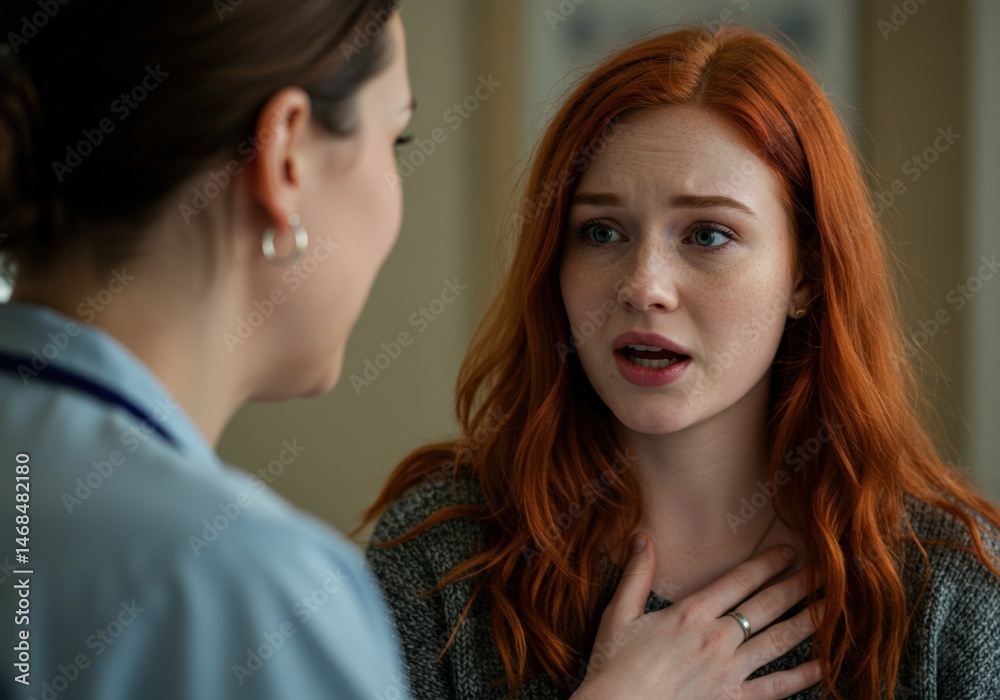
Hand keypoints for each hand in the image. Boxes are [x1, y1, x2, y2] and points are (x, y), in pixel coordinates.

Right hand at [571, 535, 823, 699]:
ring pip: (779, 641)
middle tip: (827, 571)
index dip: (767, 563)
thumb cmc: (613, 666)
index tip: (790, 551)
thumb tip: (640, 535)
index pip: (739, 581)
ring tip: (834, 607)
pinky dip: (802, 676)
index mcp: (690, 614)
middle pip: (767, 605)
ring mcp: (728, 671)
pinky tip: (822, 665)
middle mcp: (716, 639)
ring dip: (809, 621)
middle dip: (799, 586)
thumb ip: (636, 574)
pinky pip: (775, 687)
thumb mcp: (619, 614)